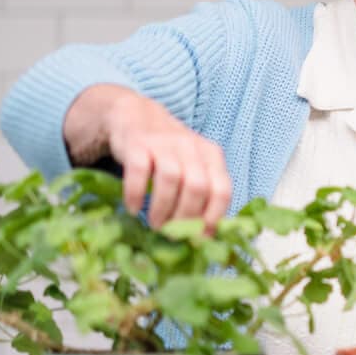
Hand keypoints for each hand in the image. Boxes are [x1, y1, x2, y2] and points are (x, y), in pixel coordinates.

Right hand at [65, 85, 231, 231]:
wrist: (136, 116)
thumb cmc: (169, 152)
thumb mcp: (193, 167)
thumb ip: (202, 194)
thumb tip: (205, 237)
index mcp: (211, 155)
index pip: (222, 189)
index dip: (213, 217)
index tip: (201, 238)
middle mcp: (191, 146)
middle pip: (197, 187)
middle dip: (185, 217)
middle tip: (173, 234)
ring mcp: (164, 143)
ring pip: (170, 179)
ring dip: (162, 209)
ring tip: (155, 225)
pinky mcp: (137, 142)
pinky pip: (139, 170)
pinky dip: (136, 194)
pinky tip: (133, 209)